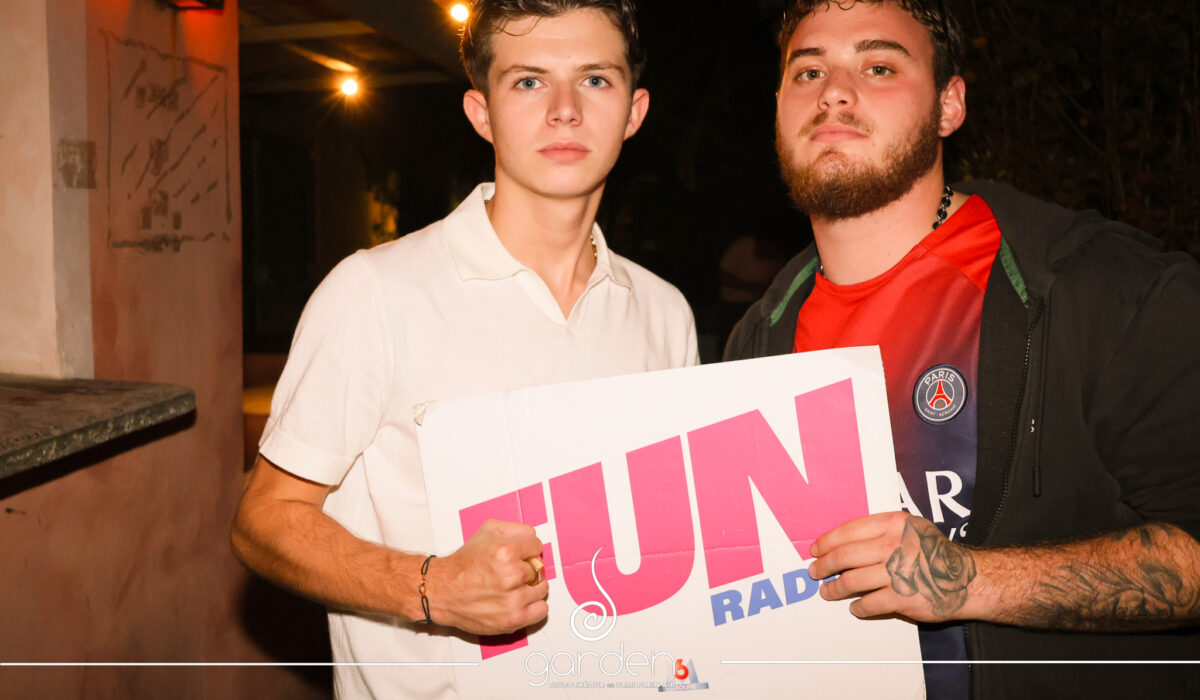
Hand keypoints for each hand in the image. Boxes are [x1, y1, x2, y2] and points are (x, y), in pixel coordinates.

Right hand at [427, 519, 549, 634]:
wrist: (442, 591)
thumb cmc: (463, 564)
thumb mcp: (487, 531)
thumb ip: (515, 529)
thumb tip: (533, 538)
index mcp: (506, 550)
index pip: (537, 546)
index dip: (527, 549)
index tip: (519, 555)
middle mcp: (511, 575)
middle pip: (539, 568)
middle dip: (527, 568)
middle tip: (511, 572)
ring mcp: (512, 600)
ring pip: (542, 589)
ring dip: (531, 587)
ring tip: (513, 587)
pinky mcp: (512, 619)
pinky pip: (541, 610)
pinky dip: (534, 605)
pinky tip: (520, 601)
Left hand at [809, 512, 976, 621]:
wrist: (967, 579)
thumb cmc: (935, 553)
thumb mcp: (910, 528)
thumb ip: (879, 531)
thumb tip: (841, 543)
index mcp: (894, 524)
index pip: (848, 530)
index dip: (827, 541)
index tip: (816, 550)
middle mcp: (894, 545)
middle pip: (845, 556)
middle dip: (824, 566)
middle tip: (816, 572)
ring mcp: (898, 572)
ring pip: (852, 581)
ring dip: (835, 588)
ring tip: (828, 591)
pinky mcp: (903, 597)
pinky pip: (869, 603)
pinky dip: (858, 607)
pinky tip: (855, 606)